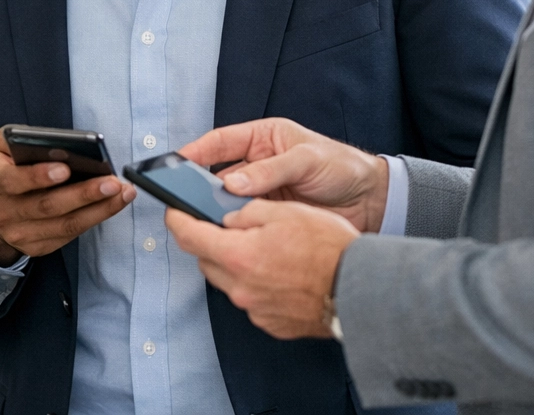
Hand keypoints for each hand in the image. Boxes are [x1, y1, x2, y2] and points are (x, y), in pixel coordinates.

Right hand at [0, 127, 135, 264]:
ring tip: (122, 193)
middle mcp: (3, 213)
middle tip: (111, 182)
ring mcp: (20, 234)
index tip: (65, 168)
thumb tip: (57, 143)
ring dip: (98, 209)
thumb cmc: (2, 167)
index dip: (38, 176)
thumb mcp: (1, 146)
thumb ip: (21, 139)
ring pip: (64, 225)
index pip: (12, 181)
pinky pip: (70, 234)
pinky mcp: (37, 247)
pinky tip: (112, 204)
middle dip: (83, 194)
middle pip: (47, 206)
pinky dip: (94, 219)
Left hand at [165, 200, 358, 338]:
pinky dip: (257, 284)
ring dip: (236, 263)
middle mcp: (240, 287)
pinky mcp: (270, 323)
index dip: (176, 220)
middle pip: (207, 261)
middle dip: (211, 241)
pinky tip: (280, 272)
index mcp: (238, 255)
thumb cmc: (329, 249)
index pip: (188, 236)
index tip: (173, 211)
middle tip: (229, 227)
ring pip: (229, 281)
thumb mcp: (285, 212)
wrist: (360, 289)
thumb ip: (247, 212)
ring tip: (265, 249)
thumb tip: (227, 217)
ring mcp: (254, 309)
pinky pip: (251, 299)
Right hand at [178, 117, 389, 232]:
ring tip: (203, 219)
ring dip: (217, 210)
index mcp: (263, 138)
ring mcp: (262, 192)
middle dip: (199, 186)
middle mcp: (257, 165)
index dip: (195, 152)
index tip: (174, 164)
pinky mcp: (270, 216)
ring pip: (228, 201)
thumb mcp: (307, 159)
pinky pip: (244, 220)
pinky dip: (234, 227)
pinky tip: (227, 233)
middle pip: (217, 174)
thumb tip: (233, 184)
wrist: (372, 201)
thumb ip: (271, 170)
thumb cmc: (342, 167)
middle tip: (183, 199)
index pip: (220, 142)